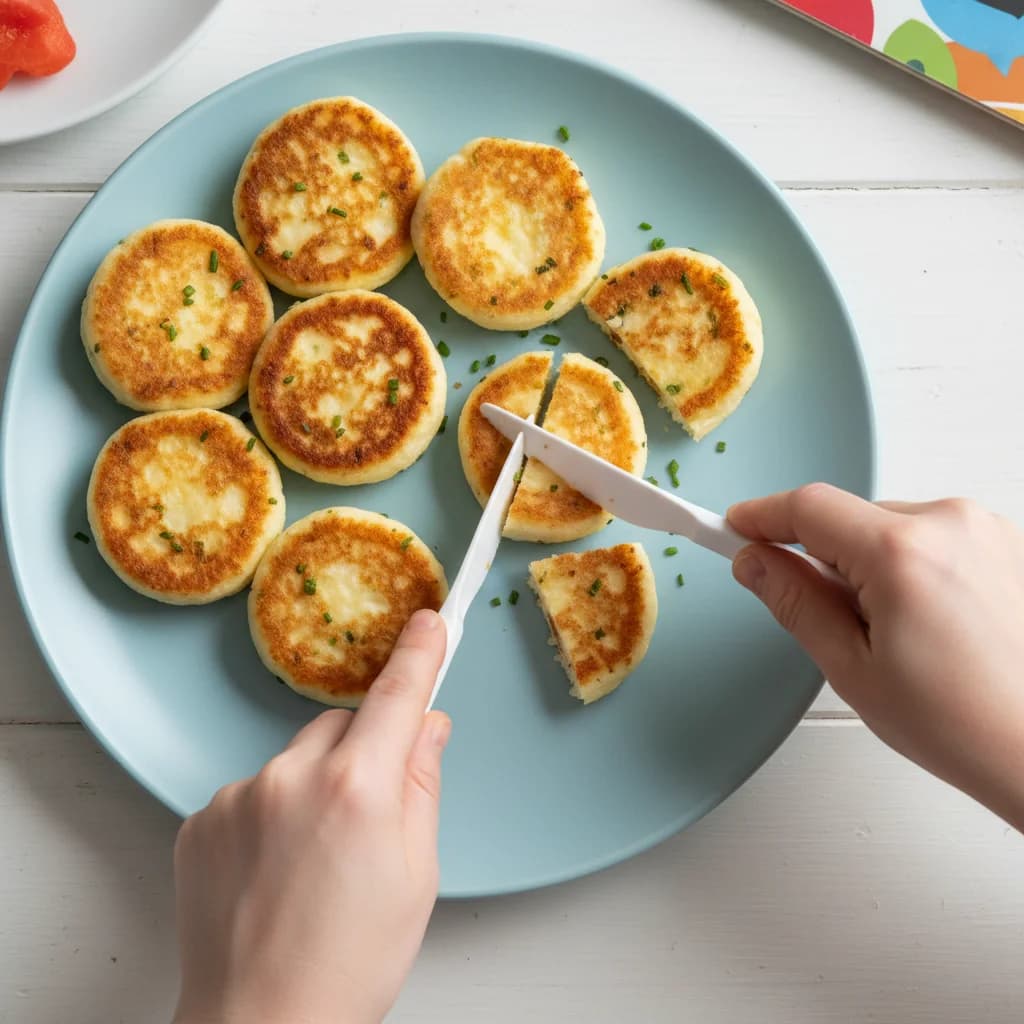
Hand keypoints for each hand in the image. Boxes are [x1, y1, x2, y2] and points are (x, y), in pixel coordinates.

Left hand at [172, 609, 450, 1023]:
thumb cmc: (351, 963)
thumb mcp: (418, 875)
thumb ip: (422, 785)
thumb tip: (427, 726)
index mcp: (359, 789)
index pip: (396, 696)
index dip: (418, 654)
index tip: (429, 620)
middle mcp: (292, 776)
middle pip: (343, 726)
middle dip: (363, 752)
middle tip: (369, 817)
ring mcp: (238, 795)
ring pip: (296, 757)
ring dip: (312, 784)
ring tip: (313, 860)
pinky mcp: (201, 817)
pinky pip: (252, 789)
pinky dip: (269, 812)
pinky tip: (273, 869)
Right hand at [728, 485, 1023, 831]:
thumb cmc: (965, 724)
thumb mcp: (852, 669)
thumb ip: (796, 602)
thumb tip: (756, 562)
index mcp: (903, 553)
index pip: (808, 508)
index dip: (760, 515)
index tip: (732, 527)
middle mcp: (950, 525)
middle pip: (850, 518)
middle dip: (826, 557)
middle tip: (833, 621)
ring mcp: (987, 531)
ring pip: (892, 527)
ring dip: (873, 564)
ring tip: (899, 636)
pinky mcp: (1009, 544)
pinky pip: (933, 537)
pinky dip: (913, 567)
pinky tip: (932, 624)